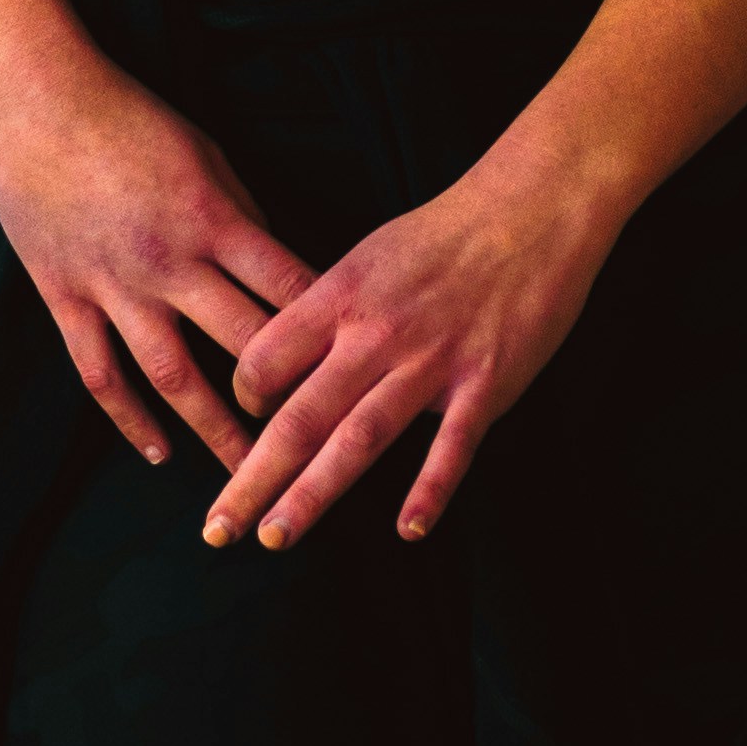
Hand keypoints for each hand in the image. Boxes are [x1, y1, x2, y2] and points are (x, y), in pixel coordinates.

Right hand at [0, 59, 315, 475]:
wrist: (38, 101)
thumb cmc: (132, 120)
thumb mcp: (206, 154)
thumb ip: (242, 216)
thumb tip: (278, 269)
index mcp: (212, 219)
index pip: (286, 286)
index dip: (326, 331)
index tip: (359, 370)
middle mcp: (168, 261)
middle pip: (241, 343)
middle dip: (285, 398)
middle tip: (320, 447)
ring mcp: (114, 285)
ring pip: (172, 376)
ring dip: (213, 429)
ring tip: (246, 475)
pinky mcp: (66, 297)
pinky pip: (100, 372)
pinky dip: (129, 418)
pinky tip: (158, 451)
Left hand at [200, 157, 622, 551]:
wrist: (528, 208)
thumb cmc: (443, 234)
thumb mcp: (366, 258)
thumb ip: (326, 314)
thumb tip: (281, 364)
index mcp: (340, 298)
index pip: (266, 359)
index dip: (244, 398)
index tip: (243, 424)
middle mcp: (375, 335)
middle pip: (299, 416)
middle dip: (252, 478)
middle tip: (218, 529)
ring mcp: (431, 362)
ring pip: (359, 440)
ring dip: (313, 495)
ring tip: (276, 537)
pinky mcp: (484, 383)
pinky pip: (452, 446)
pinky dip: (430, 490)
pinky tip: (409, 530)